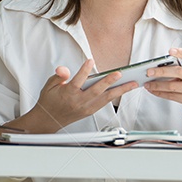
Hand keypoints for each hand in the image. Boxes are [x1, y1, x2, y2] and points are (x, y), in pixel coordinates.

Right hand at [3, 58, 138, 133]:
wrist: (49, 120)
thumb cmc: (50, 101)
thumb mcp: (49, 85)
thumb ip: (58, 76)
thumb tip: (63, 70)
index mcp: (68, 94)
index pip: (77, 81)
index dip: (84, 70)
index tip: (90, 61)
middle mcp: (79, 102)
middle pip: (96, 91)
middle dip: (109, 82)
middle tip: (120, 74)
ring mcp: (86, 108)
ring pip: (105, 98)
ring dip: (120, 90)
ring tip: (132, 83)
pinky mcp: (90, 111)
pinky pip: (105, 103)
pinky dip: (115, 96)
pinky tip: (123, 89)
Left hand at [144, 48, 181, 122]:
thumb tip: (161, 68)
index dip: (181, 52)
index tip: (170, 50)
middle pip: (178, 72)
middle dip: (161, 72)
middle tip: (149, 71)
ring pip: (172, 86)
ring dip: (157, 85)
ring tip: (147, 84)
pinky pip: (172, 96)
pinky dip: (161, 93)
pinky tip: (154, 91)